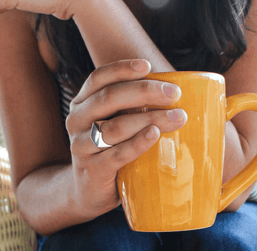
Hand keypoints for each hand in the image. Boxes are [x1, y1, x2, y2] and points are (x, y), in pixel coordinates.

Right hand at [66, 59, 187, 217]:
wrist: (88, 191)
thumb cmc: (111, 149)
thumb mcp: (113, 123)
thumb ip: (133, 106)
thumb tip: (177, 92)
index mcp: (82, 103)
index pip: (98, 78)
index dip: (122, 69)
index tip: (147, 66)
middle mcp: (77, 121)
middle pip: (109, 98)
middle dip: (144, 91)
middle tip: (174, 93)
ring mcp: (82, 146)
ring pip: (115, 127)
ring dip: (149, 118)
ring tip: (178, 117)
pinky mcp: (93, 170)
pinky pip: (117, 154)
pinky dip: (137, 143)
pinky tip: (154, 134)